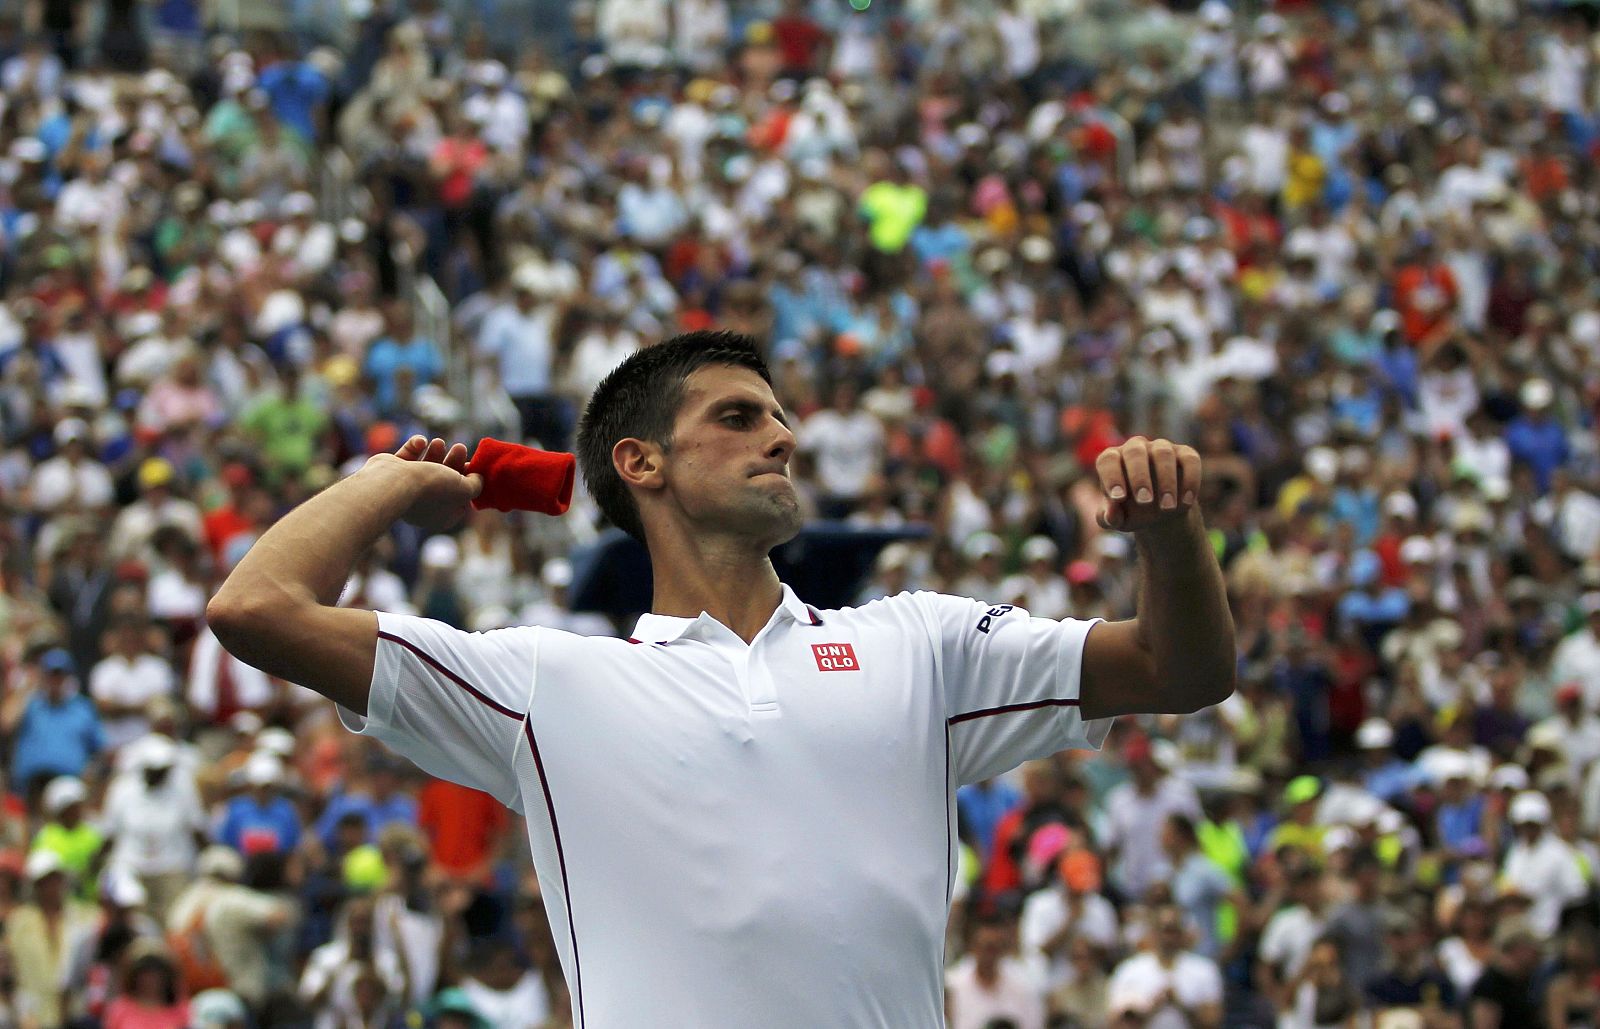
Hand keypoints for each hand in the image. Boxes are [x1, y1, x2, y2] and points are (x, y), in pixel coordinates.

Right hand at [365, 435, 482, 530]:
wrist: (392, 483)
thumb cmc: (431, 488)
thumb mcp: (464, 489)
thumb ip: (475, 485)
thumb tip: (478, 478)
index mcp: (440, 516)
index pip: (459, 499)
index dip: (468, 482)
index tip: (473, 468)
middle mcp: (422, 505)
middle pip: (444, 480)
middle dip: (454, 461)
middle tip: (460, 448)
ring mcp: (405, 490)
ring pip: (426, 466)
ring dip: (436, 452)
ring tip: (439, 442)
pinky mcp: (391, 473)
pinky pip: (407, 456)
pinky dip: (415, 447)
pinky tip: (420, 443)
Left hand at [1095, 436, 1201, 532]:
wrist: (1160, 512)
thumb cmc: (1131, 511)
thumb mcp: (1118, 519)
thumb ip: (1109, 518)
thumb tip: (1111, 514)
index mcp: (1112, 460)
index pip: (1108, 460)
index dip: (1112, 476)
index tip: (1118, 498)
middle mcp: (1135, 448)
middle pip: (1135, 451)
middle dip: (1139, 476)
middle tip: (1144, 501)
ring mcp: (1160, 448)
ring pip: (1163, 453)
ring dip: (1166, 480)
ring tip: (1166, 507)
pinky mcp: (1185, 454)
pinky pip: (1190, 460)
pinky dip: (1190, 480)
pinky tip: (1186, 502)